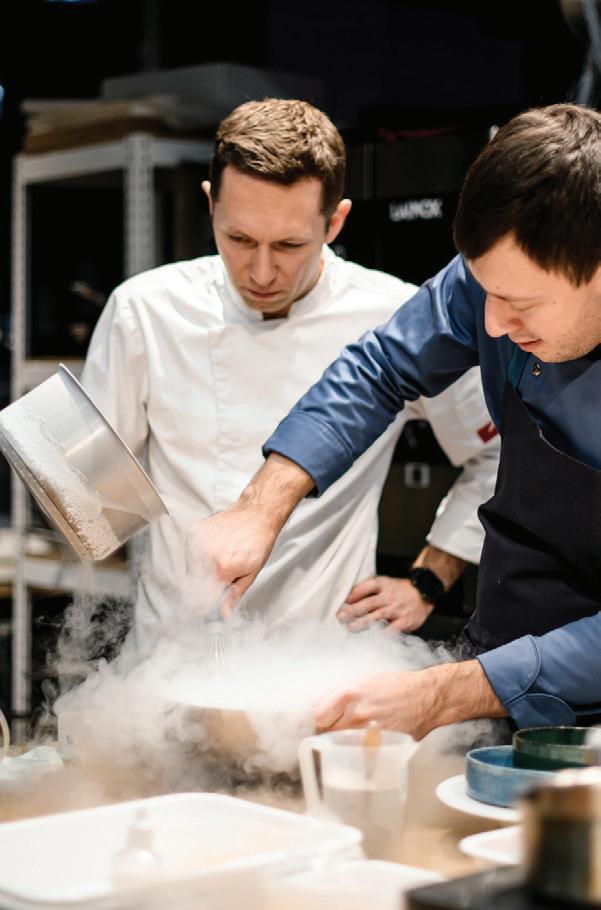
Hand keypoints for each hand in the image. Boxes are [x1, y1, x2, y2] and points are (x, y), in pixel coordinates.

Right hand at [186, 504, 278, 617]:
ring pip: (190, 569)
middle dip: (204, 587)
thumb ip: (233, 595)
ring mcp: (197, 542)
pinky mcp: (193, 532)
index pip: (201, 599)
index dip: (202, 606)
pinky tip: (214, 548)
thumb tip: (223, 614)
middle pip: (194, 584)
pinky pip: (189, 553)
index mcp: (221, 569)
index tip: (203, 609)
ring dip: (201, 571)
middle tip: (219, 578)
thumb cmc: (258, 541)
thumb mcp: (251, 573)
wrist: (256, 514)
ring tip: (220, 559)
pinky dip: (198, 555)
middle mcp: (206, 555)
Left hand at [314, 668, 437, 739]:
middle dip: (332, 729)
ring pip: (344, 743)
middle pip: (329, 732)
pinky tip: (372, 739)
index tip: (325, 719)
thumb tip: (316, 702)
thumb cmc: (396, 685)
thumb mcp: (363, 678)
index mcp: (349, 693)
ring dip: (346, 739)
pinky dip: (362, 748)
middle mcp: (357, 713)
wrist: (426, 697)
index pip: (319, 716)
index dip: (321, 719)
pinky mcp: (382, 745)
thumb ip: (336, 690)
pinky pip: (362, 751)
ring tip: (359, 730)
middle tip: (341, 725)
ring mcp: (370, 731)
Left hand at [337, 576, 433, 633]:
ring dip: (363, 622)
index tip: (343, 602)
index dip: (354, 594)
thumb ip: (368, 590)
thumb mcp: (385, 583)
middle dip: (353, 610)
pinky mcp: (405, 621)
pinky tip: (373, 638)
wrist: (423, 594)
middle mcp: (389, 596)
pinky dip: (383, 634)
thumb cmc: (399, 591)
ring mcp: (397, 609)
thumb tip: (347, 600)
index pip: (366, 586)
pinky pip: (393, 628)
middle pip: (369, 602)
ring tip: (351, 628)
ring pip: (378, 616)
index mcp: (383, 584)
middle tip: (341, 617)